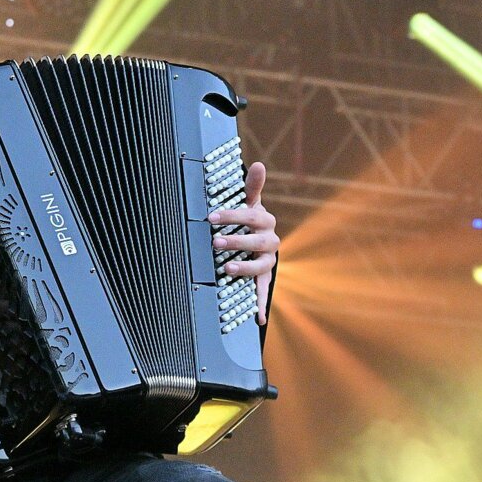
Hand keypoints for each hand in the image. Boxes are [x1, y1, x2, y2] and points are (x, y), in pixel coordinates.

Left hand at [209, 160, 278, 324]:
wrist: (261, 236)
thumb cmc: (251, 218)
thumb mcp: (251, 202)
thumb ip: (252, 186)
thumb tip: (258, 164)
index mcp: (265, 220)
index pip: (250, 216)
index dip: (232, 216)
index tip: (212, 217)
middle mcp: (270, 241)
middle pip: (257, 242)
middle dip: (236, 241)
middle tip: (215, 242)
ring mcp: (268, 261)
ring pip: (260, 265)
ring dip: (245, 268)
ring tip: (227, 269)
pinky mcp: (264, 277)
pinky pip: (264, 292)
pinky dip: (261, 305)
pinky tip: (256, 318)